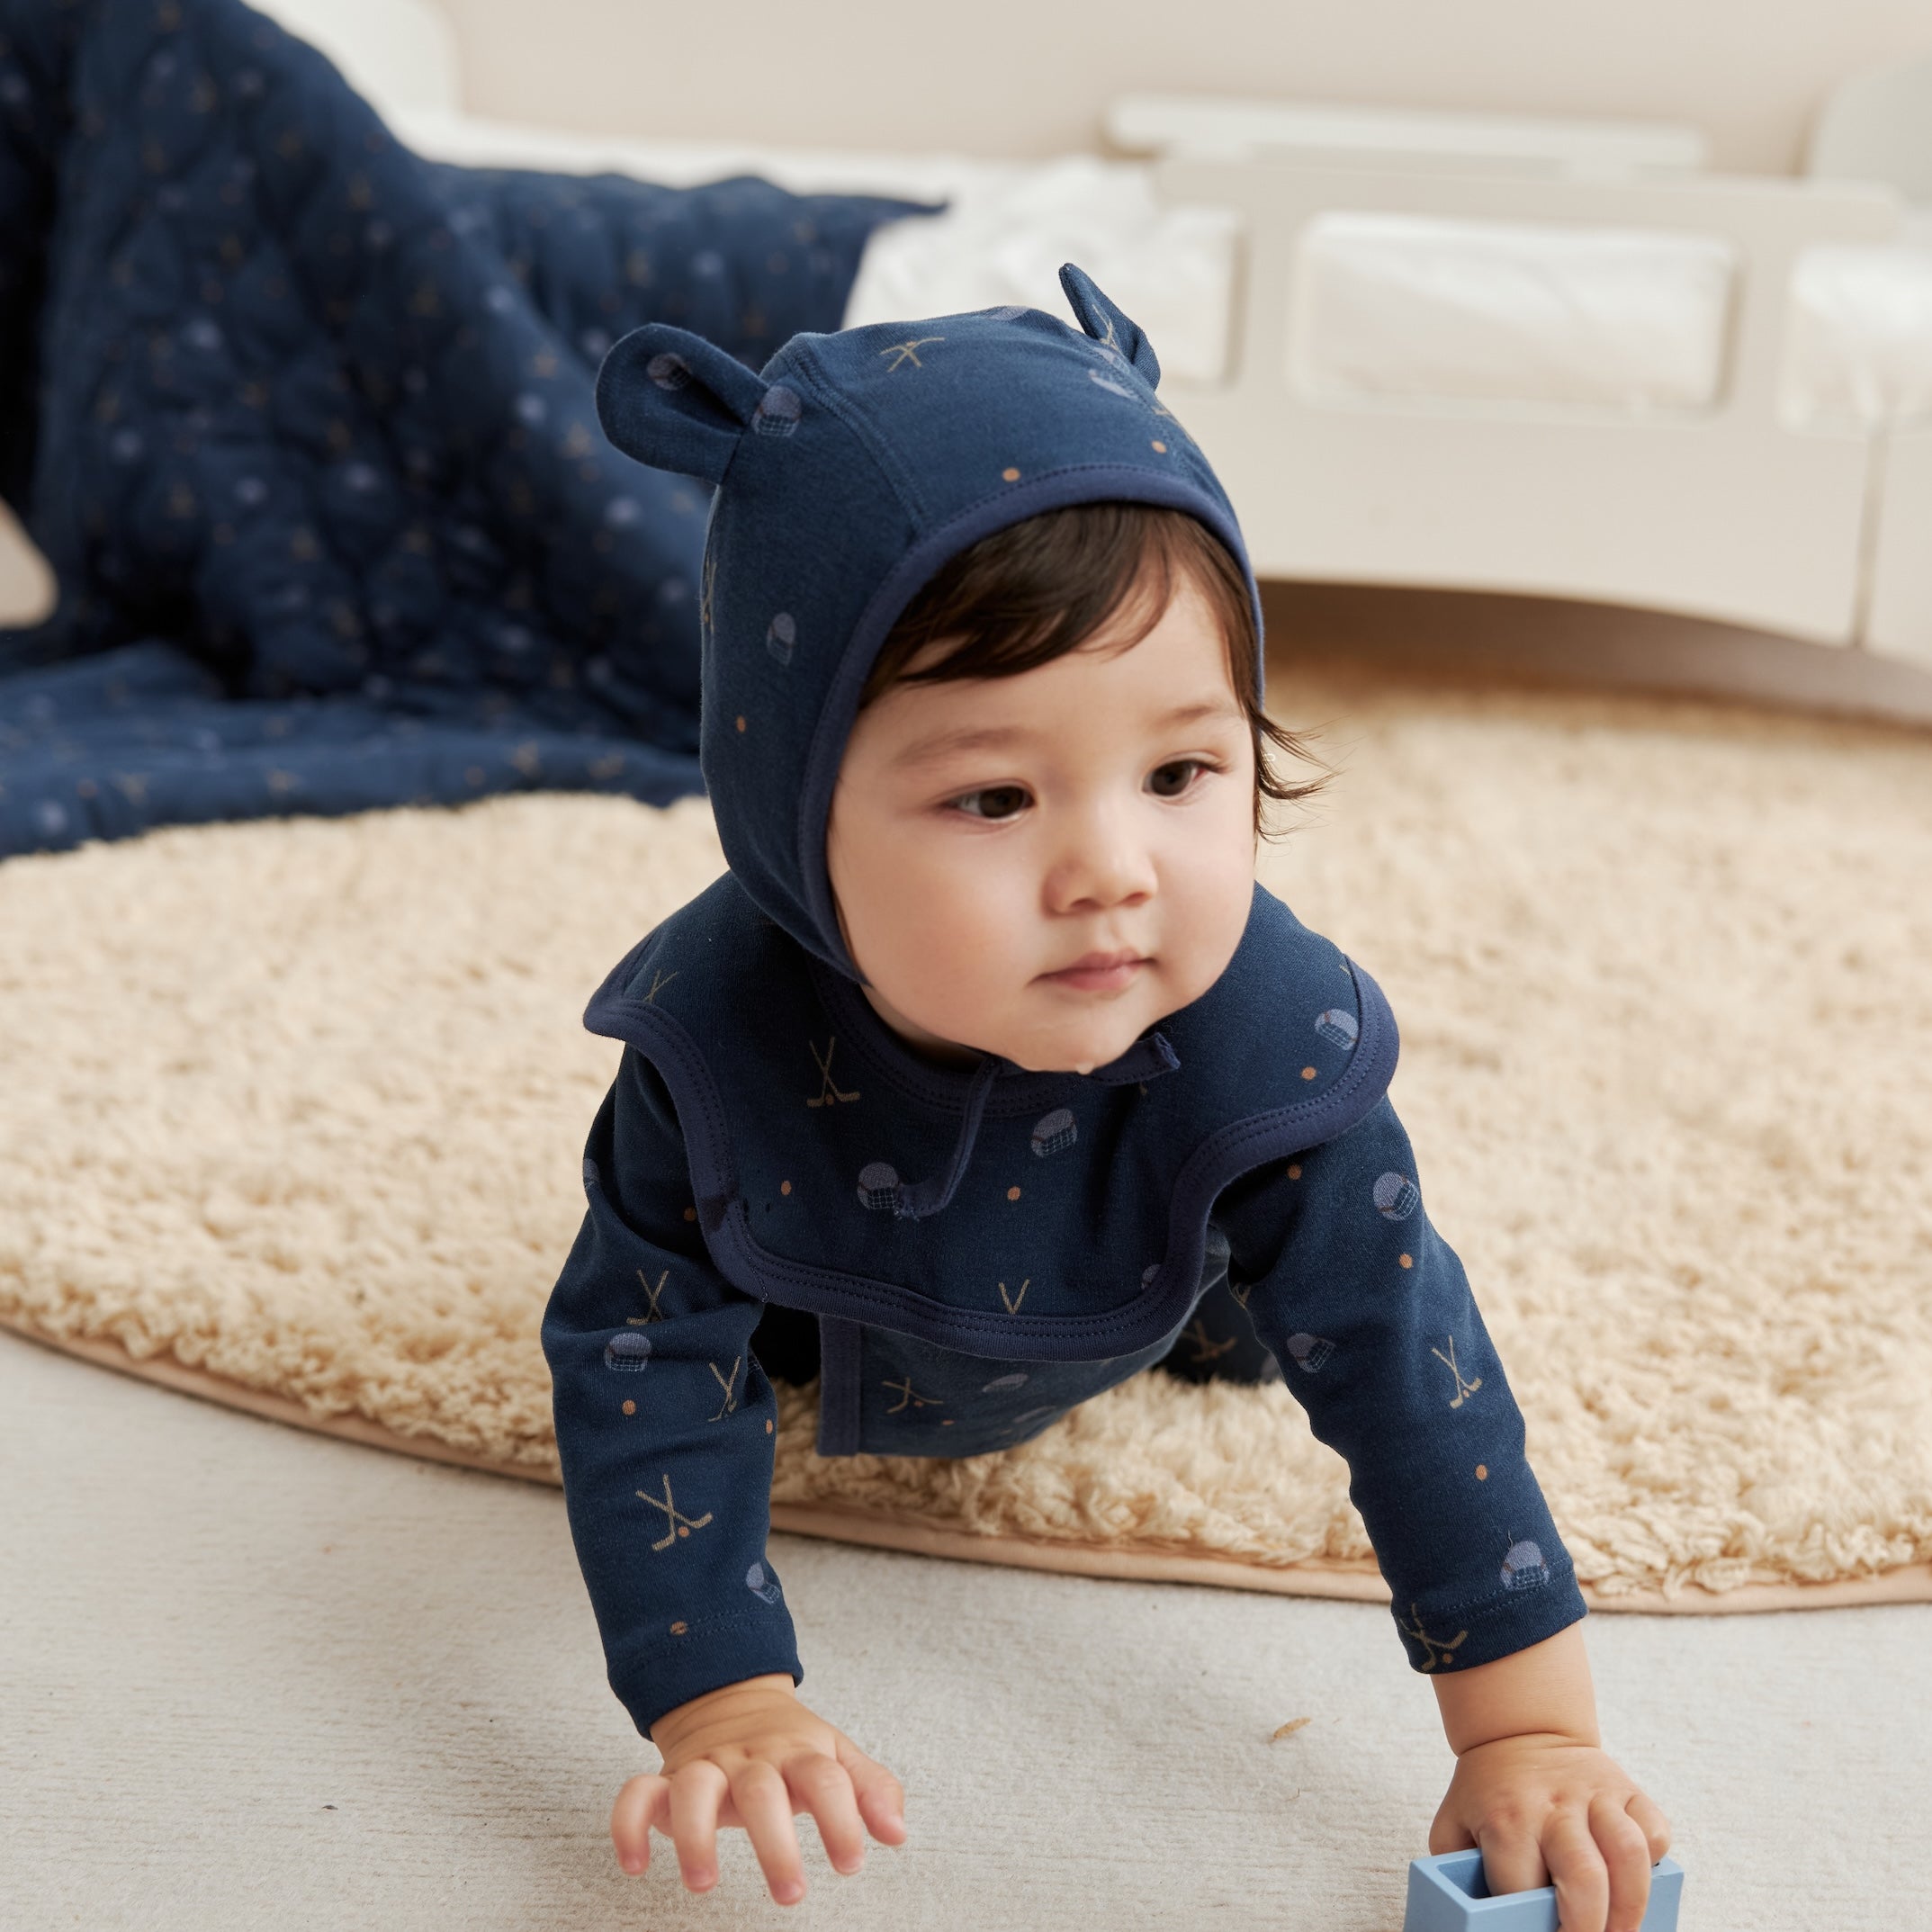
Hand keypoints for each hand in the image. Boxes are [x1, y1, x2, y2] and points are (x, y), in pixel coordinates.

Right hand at [611, 1672, 907, 1903]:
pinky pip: (637, 1793)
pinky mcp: (667, 1778)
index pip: (825, 1779)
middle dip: (774, 1843)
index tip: (850, 1863)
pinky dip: (629, 1824)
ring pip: (693, 1788)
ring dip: (695, 1835)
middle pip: (761, 1790)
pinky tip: (636, 1864)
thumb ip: (871, 1789)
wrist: (732, 1696)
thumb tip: (897, 1832)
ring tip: (703, 1883)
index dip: (841, 1820)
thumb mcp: (838, 1756)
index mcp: (798, 1752)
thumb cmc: (791, 1745)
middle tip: (792, 1893)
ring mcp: (706, 1765)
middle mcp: (750, 1757)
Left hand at [1429, 1733, 1671, 1931]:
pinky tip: (1634, 1881)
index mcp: (1505, 1818)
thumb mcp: (1454, 1826)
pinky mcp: (1627, 1789)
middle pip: (1584, 1876)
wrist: (1520, 1730)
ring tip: (1620, 1930)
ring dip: (1630, 1906)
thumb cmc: (1489, 1792)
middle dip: (1589, 1927)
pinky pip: (1654, 1832)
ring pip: (1628, 1854)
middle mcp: (1552, 1804)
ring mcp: (1595, 1794)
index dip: (1533, 1925)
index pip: (1523, 1888)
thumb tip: (1471, 1919)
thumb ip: (1458, 1874)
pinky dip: (1654, 1864)